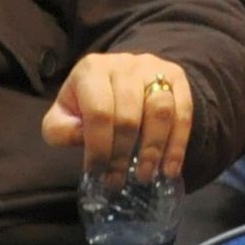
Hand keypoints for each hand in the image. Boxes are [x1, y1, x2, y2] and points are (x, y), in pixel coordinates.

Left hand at [44, 54, 194, 177]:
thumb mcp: (64, 113)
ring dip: (153, 149)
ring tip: (144, 176)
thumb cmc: (89, 102)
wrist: (122, 78)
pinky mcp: (176, 76)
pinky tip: (170, 169)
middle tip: (118, 180)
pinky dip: (178, 144)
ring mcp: (153, 68)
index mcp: (91, 70)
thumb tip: (80, 139)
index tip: (98, 173)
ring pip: (159, 110)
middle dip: (122, 154)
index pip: (99, 112)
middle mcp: (124, 64)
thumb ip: (60, 128)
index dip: (99, 147)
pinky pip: (183, 112)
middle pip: (129, 114)